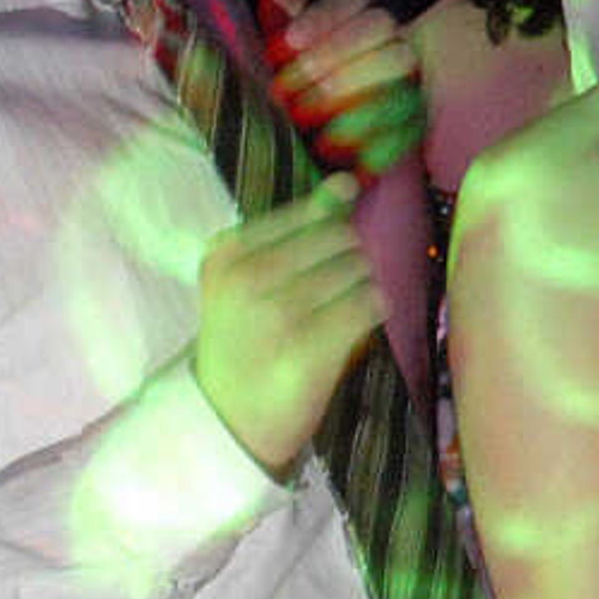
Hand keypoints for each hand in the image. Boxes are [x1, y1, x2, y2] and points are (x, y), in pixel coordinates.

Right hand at [191, 174, 378, 472]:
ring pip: (358, 270)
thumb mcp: (254, 277)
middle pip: (340, 239)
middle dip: (350, 261)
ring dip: (361, 288)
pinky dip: (372, 312)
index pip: (309, 216)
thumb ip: (301, 226)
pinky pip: (367, 306)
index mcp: (226, 253)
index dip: (328, 237)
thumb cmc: (248, 338)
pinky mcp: (306, 349)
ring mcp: (274, 314)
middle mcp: (245, 279)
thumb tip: (347, 181)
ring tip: (336, 312)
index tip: (314, 267)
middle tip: (329, 294)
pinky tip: (352, 326)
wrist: (228, 417)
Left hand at [258, 0, 426, 176]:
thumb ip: (284, 12)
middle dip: (332, 52)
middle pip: (379, 25)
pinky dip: (371, 134)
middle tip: (290, 85)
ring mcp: (410, 79)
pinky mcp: (418, 121)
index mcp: (358, 17)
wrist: (315, 150)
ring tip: (306, 115)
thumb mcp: (281, 53)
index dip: (321, 16)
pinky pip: (408, 121)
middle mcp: (391, 40)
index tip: (289, 41)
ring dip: (350, 89)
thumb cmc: (296, 90)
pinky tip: (333, 144)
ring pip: (399, 65)